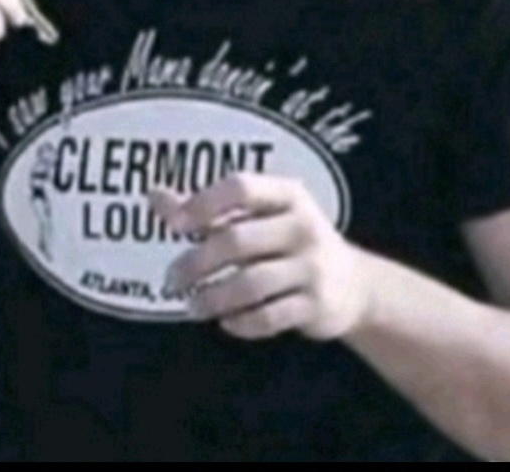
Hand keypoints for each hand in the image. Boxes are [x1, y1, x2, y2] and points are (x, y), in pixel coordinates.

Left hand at [151, 174, 371, 341]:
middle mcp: (303, 225)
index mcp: (288, 194)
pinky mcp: (317, 305)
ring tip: (192, 304)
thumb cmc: (290, 240)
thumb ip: (207, 208)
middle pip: (237, 240)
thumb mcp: (260, 215)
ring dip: (212, 297)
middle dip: (196, 263)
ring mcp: (313, 267)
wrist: (355, 286)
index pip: (241, 187)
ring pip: (250, 284)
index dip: (204, 203)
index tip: (175, 225)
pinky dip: (240, 322)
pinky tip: (225, 321)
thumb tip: (154, 195)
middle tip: (171, 279)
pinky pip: (268, 317)